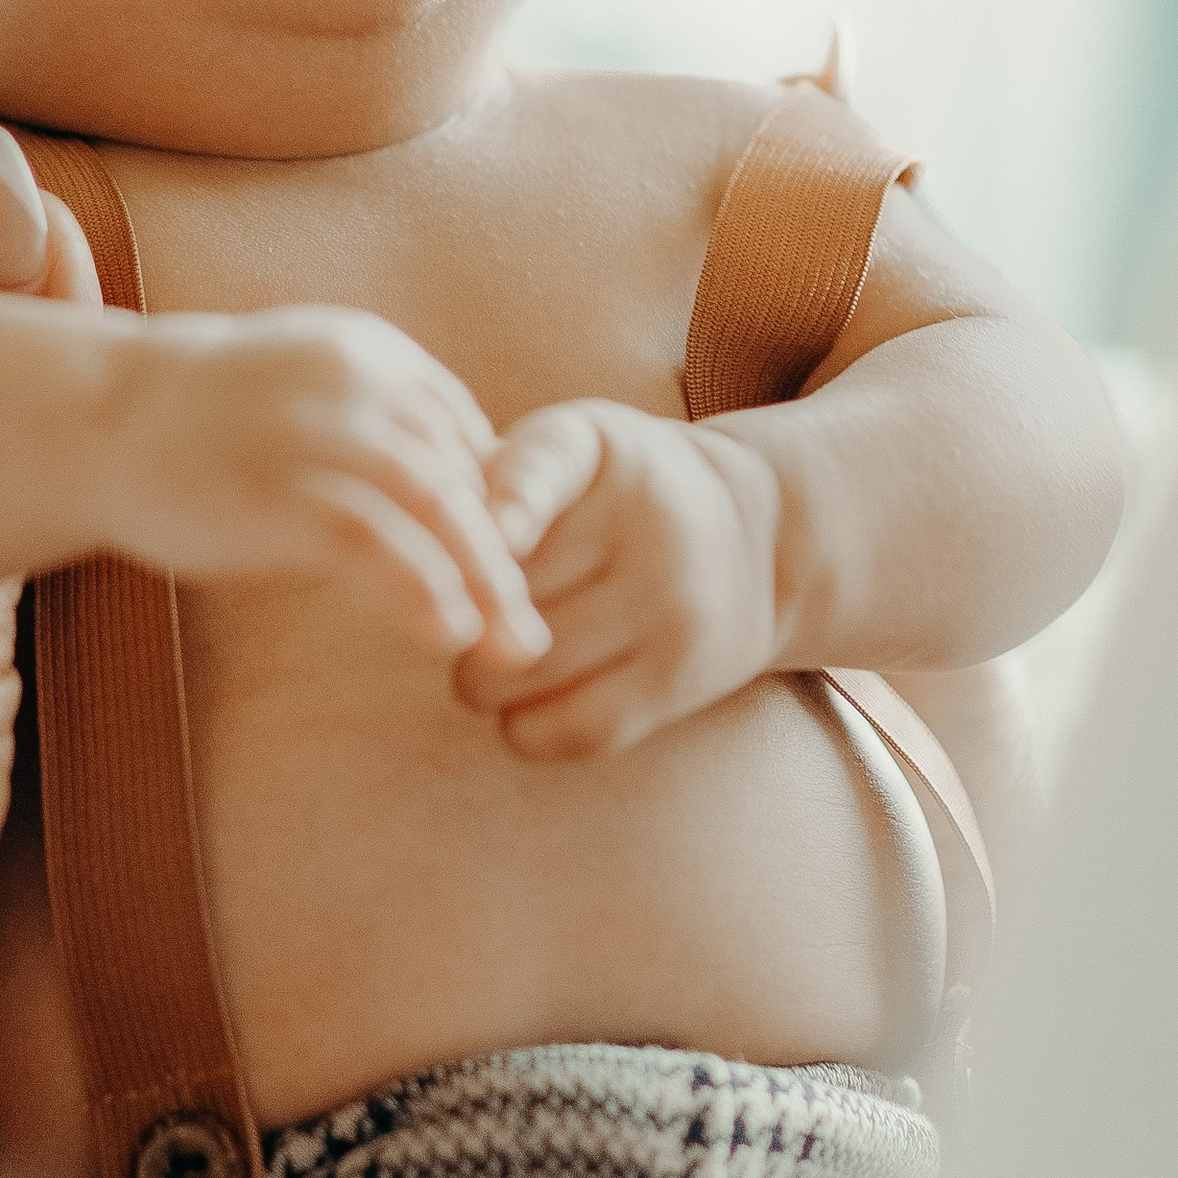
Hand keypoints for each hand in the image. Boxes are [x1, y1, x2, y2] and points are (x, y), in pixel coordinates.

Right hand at [0, 123, 546, 674]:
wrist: (91, 418)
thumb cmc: (196, 424)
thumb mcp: (299, 393)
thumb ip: (369, 426)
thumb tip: (435, 492)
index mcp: (370, 353)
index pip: (462, 433)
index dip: (493, 507)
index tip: (506, 575)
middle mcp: (356, 381)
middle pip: (462, 474)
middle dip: (505, 556)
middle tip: (529, 631)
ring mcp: (316, 432)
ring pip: (435, 508)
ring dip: (483, 583)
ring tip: (511, 649)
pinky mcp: (278, 488)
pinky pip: (373, 543)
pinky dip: (420, 590)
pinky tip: (445, 637)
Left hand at [458, 400, 782, 759]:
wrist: (757, 534)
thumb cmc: (617, 492)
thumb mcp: (572, 449)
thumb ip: (492, 482)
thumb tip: (421, 559)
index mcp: (599, 450)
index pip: (543, 469)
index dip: (509, 505)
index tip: (488, 536)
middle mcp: (648, 523)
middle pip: (504, 595)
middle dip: (458, 616)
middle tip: (462, 616)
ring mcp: (672, 605)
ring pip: (525, 670)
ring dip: (481, 680)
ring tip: (489, 660)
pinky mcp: (681, 678)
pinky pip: (572, 728)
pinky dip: (525, 728)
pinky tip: (527, 706)